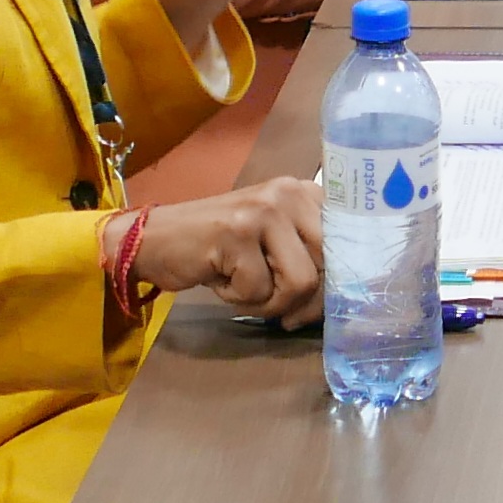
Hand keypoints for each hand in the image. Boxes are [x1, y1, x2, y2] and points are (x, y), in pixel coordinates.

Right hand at [112, 176, 323, 323]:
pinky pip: (259, 290)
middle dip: (306, 301)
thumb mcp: (271, 241)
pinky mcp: (235, 233)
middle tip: (280, 310)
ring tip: (243, 289)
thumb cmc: (218, 248)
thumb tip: (342, 299)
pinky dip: (238, 299)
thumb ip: (307, 255)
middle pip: (328, 266)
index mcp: (304, 192)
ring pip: (300, 282)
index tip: (318, 303)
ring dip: (270, 303)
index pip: (348, 242)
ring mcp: (262, 210)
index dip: (338, 281)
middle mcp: (288, 193)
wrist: (153, 241)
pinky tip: (219, 280)